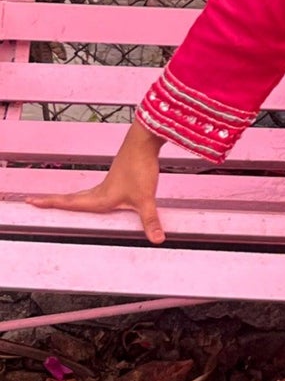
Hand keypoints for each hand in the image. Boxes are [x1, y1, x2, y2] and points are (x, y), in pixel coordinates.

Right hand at [28, 118, 166, 245]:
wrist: (144, 140)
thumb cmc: (140, 167)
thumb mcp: (146, 198)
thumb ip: (150, 220)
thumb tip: (156, 240)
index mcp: (100, 197)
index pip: (70, 203)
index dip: (50, 203)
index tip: (32, 201)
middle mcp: (101, 189)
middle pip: (72, 198)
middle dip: (54, 202)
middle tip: (36, 201)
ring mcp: (109, 181)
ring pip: (84, 193)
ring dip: (71, 198)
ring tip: (61, 203)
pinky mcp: (118, 175)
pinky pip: (97, 188)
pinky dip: (88, 194)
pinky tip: (97, 196)